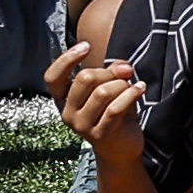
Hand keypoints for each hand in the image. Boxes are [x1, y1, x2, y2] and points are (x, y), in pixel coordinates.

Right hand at [47, 40, 151, 161]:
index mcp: (64, 99)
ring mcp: (81, 126)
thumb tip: (123, 67)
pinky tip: (140, 89)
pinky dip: (132, 94)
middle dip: (110, 72)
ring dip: (123, 85)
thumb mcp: (111, 87)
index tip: (86, 45)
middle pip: (85, 78)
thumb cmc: (113, 112)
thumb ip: (113, 71)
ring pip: (103, 92)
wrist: (121, 147)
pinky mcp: (100, 135)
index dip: (66, 59)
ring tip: (132, 88)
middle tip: (125, 75)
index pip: (53, 77)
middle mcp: (67, 113)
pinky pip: (116, 107)